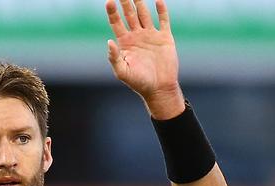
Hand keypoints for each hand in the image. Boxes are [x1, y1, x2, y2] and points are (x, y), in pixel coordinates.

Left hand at [105, 0, 183, 118]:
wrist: (159, 88)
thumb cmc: (139, 83)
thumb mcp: (122, 72)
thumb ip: (114, 57)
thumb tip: (109, 42)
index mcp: (125, 43)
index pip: (116, 22)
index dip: (112, 11)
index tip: (109, 1)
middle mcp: (137, 36)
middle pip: (129, 14)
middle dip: (125, 1)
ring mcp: (151, 36)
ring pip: (144, 14)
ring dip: (140, 2)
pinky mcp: (165, 38)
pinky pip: (163, 20)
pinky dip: (161, 10)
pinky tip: (158, 0)